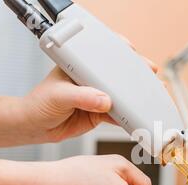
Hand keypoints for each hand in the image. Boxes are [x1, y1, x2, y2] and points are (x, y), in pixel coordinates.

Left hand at [20, 37, 157, 143]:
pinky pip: (118, 114)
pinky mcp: (99, 113)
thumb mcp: (58, 96)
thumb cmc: (39, 104)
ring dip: (136, 99)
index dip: (123, 55)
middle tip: (152, 78)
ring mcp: (97, 96)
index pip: (105, 55)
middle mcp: (91, 80)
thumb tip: (105, 101)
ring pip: (122, 96)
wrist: (34, 127)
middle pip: (119, 75)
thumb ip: (82, 97)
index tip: (137, 58)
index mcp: (81, 66)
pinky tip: (137, 119)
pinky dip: (129, 118)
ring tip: (150, 101)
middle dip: (138, 76)